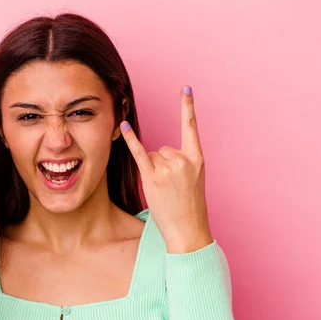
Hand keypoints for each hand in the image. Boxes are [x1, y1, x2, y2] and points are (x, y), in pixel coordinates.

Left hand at [120, 85, 212, 253]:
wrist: (189, 231)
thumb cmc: (190, 208)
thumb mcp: (194, 180)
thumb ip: (182, 162)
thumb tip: (159, 152)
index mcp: (197, 159)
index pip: (191, 128)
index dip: (187, 107)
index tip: (186, 88)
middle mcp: (183, 159)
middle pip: (163, 148)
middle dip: (163, 165)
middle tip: (171, 187)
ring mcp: (168, 168)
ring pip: (152, 156)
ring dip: (153, 171)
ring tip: (164, 191)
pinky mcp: (152, 177)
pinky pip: (139, 153)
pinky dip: (130, 140)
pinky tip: (123, 125)